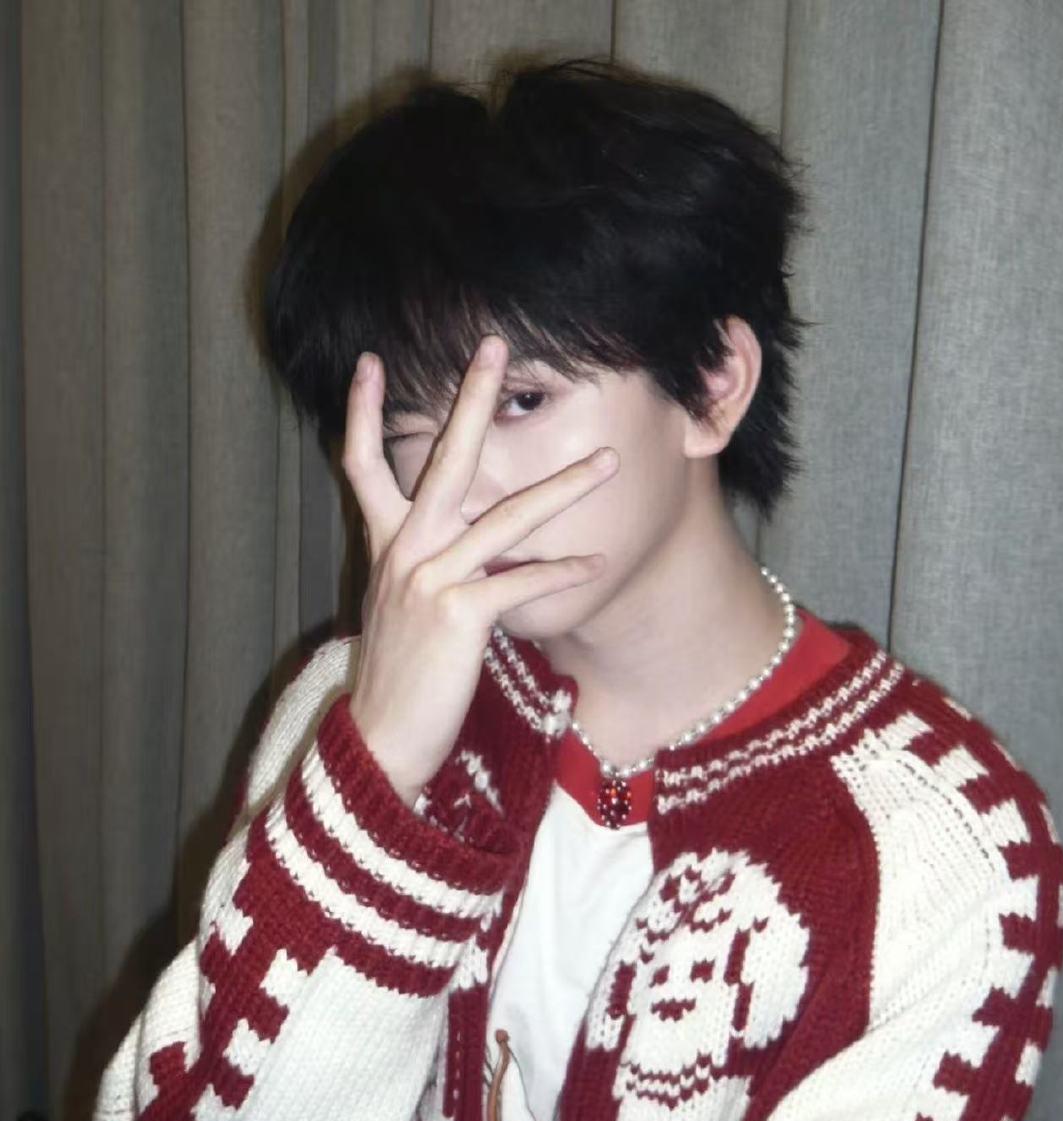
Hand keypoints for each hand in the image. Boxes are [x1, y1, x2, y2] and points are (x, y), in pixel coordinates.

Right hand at [344, 334, 619, 808]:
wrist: (382, 738)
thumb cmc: (401, 676)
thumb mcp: (403, 608)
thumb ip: (426, 566)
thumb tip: (468, 546)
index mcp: (387, 545)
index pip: (362, 464)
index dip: (361, 410)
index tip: (367, 359)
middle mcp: (404, 551)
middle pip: (442, 461)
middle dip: (471, 400)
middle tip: (496, 347)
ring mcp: (429, 579)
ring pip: (504, 516)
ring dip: (563, 486)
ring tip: (607, 461)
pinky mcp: (458, 615)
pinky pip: (520, 581)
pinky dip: (561, 572)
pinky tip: (595, 565)